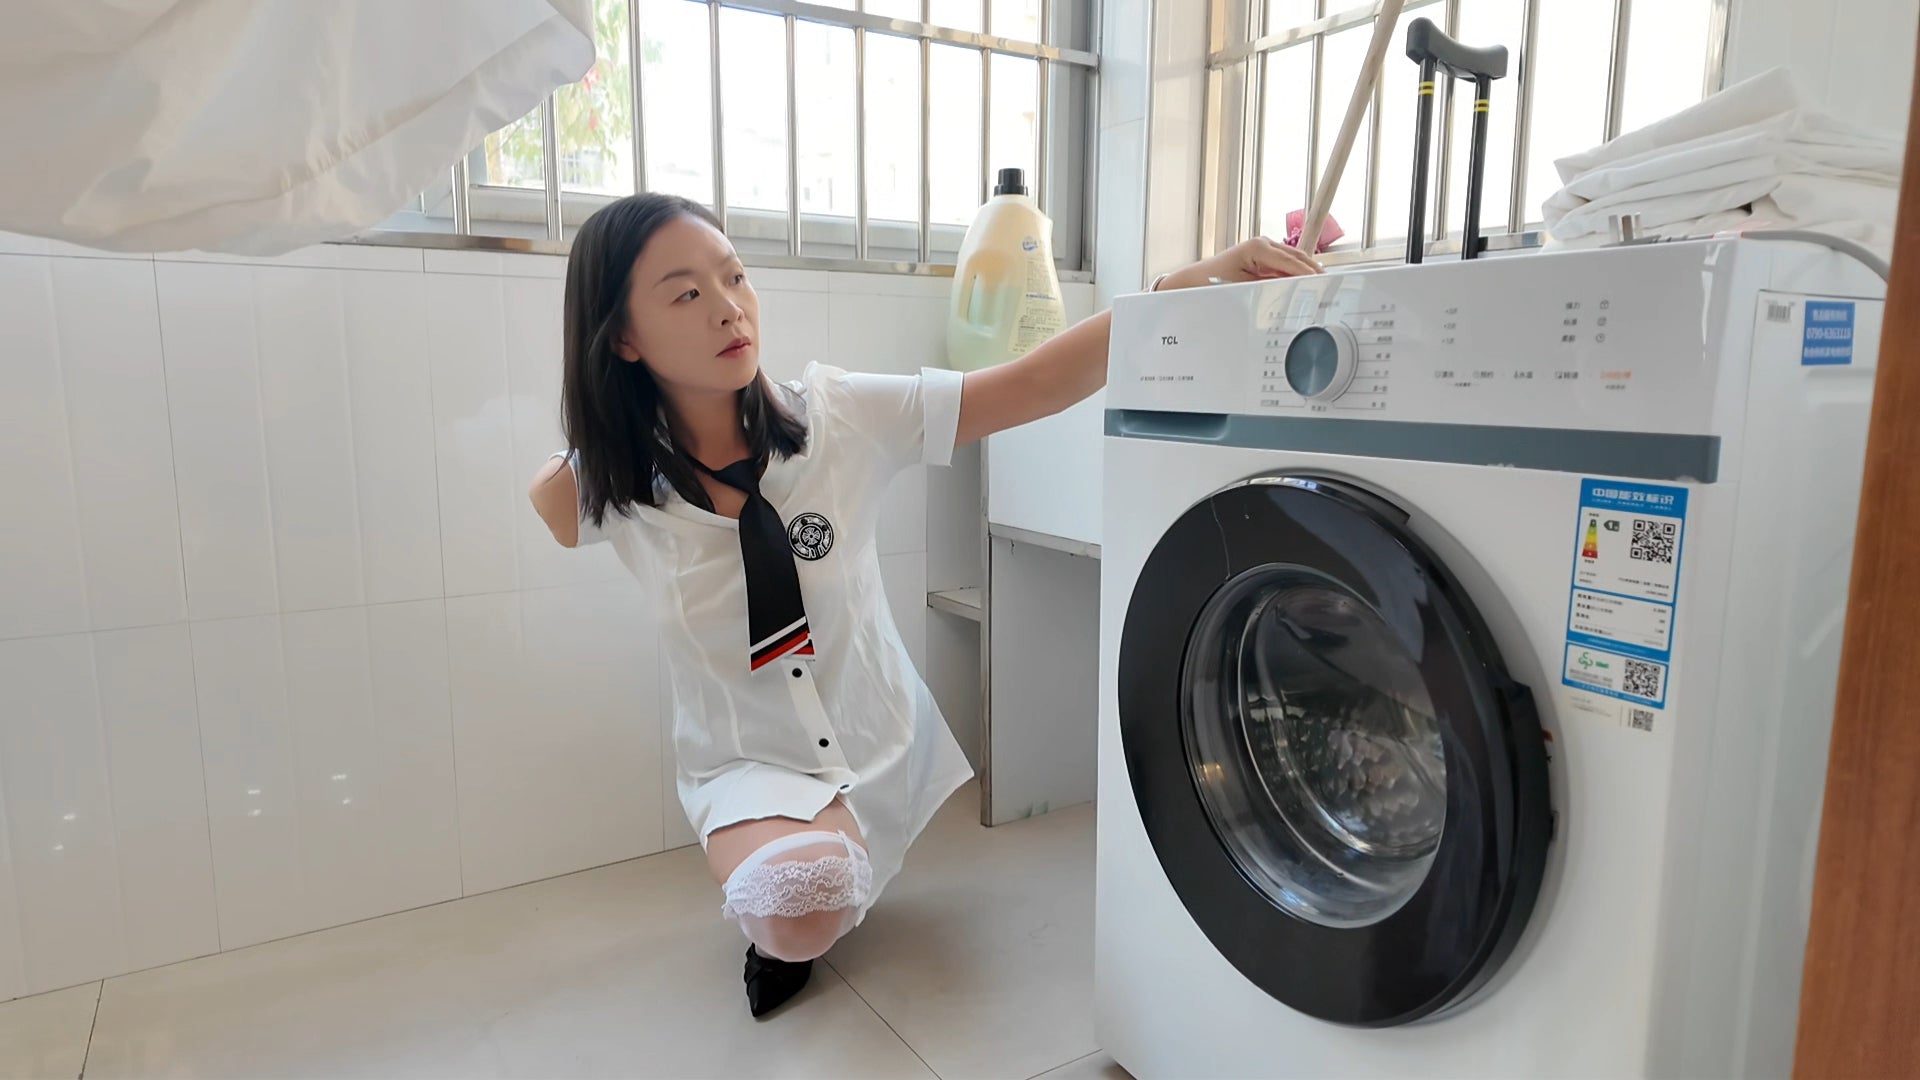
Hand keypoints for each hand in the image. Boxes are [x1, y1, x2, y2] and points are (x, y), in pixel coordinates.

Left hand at [1156, 236, 1322, 290]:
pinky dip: (1295, 274)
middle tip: (1329, 285)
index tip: (1322, 283)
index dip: (1308, 274)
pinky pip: (1285, 266)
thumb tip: (1290, 290)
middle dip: (1312, 270)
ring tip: (1321, 286)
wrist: (1195, 281)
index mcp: (1258, 247)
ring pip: (1293, 260)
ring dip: (1305, 272)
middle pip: (1297, 257)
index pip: (1291, 261)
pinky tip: (1304, 286)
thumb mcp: (1243, 287)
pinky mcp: (1263, 258)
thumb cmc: (1212, 281)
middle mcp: (1263, 244)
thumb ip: (1269, 287)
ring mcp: (1264, 249)